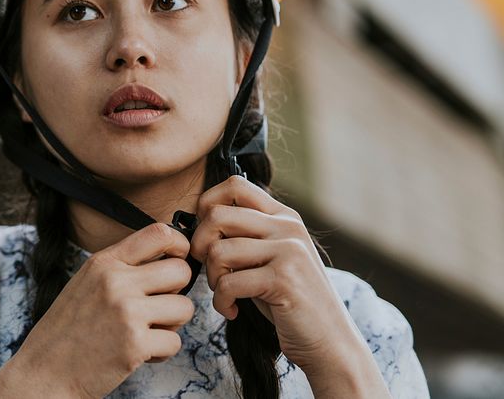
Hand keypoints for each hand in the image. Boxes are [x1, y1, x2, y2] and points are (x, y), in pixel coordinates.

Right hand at [13, 222, 195, 398]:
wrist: (45, 370)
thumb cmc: (68, 329)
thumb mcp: (87, 282)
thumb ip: (121, 267)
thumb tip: (169, 261)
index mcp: (104, 262)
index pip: (159, 233)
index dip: (179, 246)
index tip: (177, 261)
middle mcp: (116, 281)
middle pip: (181, 271)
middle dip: (178, 292)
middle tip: (159, 307)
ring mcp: (126, 312)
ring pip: (184, 308)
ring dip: (172, 324)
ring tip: (146, 332)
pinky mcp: (135, 344)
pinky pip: (175, 341)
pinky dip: (161, 352)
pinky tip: (138, 352)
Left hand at [188, 175, 363, 369]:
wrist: (330, 342)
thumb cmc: (288, 301)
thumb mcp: (269, 258)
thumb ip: (245, 235)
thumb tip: (198, 219)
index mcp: (284, 216)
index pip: (235, 184)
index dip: (207, 205)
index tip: (209, 236)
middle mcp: (288, 227)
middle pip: (217, 215)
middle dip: (201, 245)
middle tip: (212, 270)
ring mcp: (288, 251)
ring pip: (218, 250)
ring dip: (212, 278)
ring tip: (225, 294)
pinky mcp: (284, 279)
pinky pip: (228, 283)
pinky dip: (221, 302)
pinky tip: (232, 311)